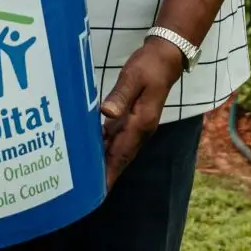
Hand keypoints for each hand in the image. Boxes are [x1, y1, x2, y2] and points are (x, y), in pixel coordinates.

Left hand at [96, 37, 186, 185]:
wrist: (167, 57)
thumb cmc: (149, 65)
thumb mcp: (133, 77)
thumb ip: (120, 96)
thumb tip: (107, 114)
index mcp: (141, 124)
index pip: (121, 155)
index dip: (109, 175)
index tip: (97, 193)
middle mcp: (140, 130)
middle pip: (119, 158)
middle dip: (103, 176)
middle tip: (82, 193)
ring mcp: (138, 126)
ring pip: (117, 150)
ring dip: (102, 164)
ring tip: (83, 178)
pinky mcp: (133, 119)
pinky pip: (116, 139)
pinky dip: (104, 148)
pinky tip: (89, 150)